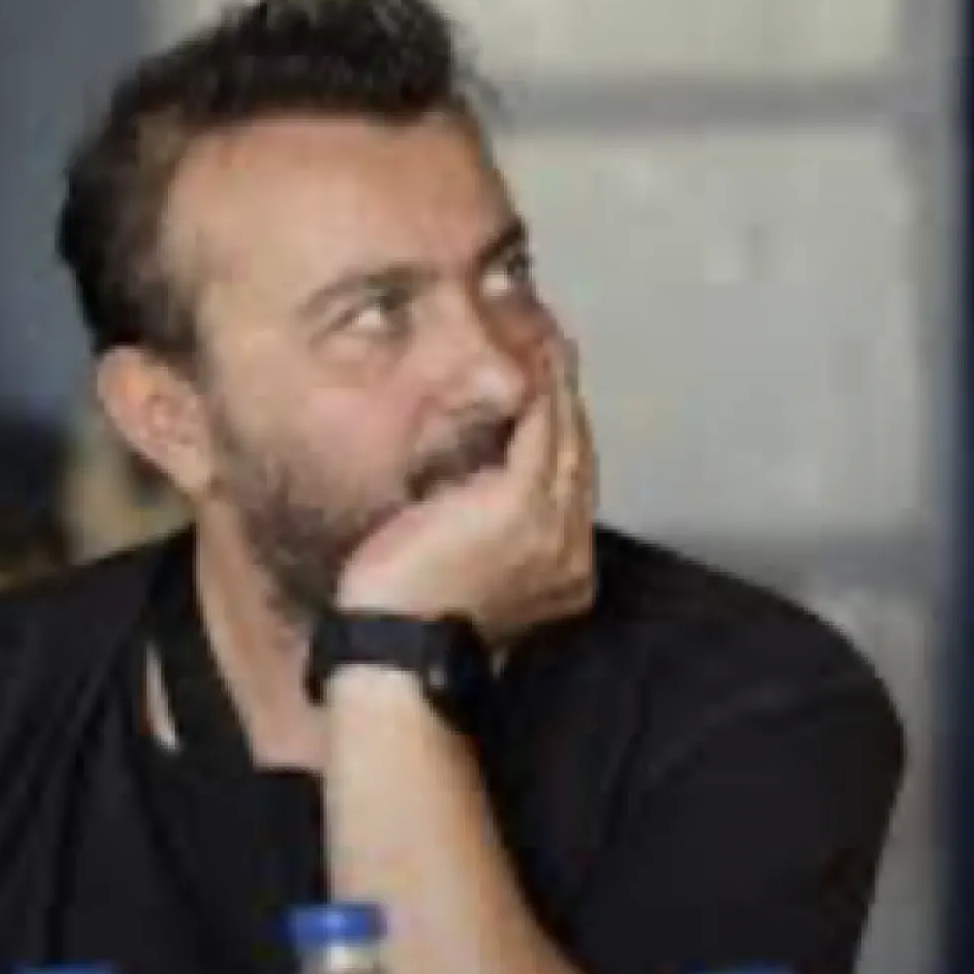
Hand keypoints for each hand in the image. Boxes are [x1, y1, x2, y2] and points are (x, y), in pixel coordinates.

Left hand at [337, 340, 596, 643]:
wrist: (396, 651)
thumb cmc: (405, 622)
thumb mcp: (449, 574)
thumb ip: (465, 537)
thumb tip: (444, 508)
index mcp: (559, 565)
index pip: (565, 475)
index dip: (555, 422)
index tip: (540, 381)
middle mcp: (569, 542)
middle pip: (576, 442)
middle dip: (562, 384)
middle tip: (546, 331)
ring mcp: (552, 520)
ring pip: (566, 423)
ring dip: (555, 369)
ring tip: (540, 322)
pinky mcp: (522, 501)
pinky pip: (544, 419)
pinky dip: (542, 376)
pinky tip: (531, 338)